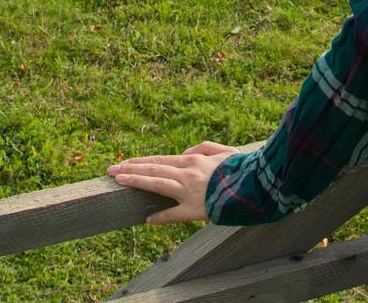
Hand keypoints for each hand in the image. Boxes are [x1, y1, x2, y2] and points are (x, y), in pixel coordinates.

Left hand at [107, 141, 238, 223]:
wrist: (257, 184)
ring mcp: (190, 191)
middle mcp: (187, 172)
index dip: (140, 161)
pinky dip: (160, 217)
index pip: (159, 160)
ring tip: (118, 181)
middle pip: (152, 168)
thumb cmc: (242, 167)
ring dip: (136, 182)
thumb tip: (185, 152)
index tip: (123, 163)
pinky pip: (173, 214)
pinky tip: (147, 220)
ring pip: (156, 184)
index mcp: (193, 160)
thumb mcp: (224, 151)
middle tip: (110, 170)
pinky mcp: (196, 209)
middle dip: (129, 168)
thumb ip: (203, 147)